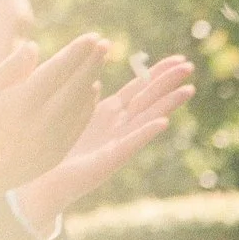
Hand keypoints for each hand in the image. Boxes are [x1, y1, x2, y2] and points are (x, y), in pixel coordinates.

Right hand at [0, 34, 105, 200]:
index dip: (78, 52)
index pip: (59, 69)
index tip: (92, 37)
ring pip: (82, 104)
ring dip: (92, 81)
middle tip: (106, 44)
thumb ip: (9, 69)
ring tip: (99, 62)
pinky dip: (88, 105)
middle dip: (92, 62)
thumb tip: (35, 47)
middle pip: (76, 84)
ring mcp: (54, 138)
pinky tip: (91, 90)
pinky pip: (79, 123)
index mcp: (23, 101)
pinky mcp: (58, 151)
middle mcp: (43, 119)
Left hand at [10, 53, 193, 232]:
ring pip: (148, 117)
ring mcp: (119, 142)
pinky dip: (147, 132)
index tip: (179, 58)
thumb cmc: (58, 150)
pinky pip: (132, 142)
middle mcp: (120, 125)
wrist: (47, 182)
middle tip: (190, 65)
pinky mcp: (112, 158)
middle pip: (149, 98)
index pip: (140, 86)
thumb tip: (93, 81)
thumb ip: (85, 98)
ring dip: (168, 104)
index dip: (159, 72)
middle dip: (169, 81)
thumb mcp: (72, 115)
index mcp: (110, 112)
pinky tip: (163, 122)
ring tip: (189, 90)